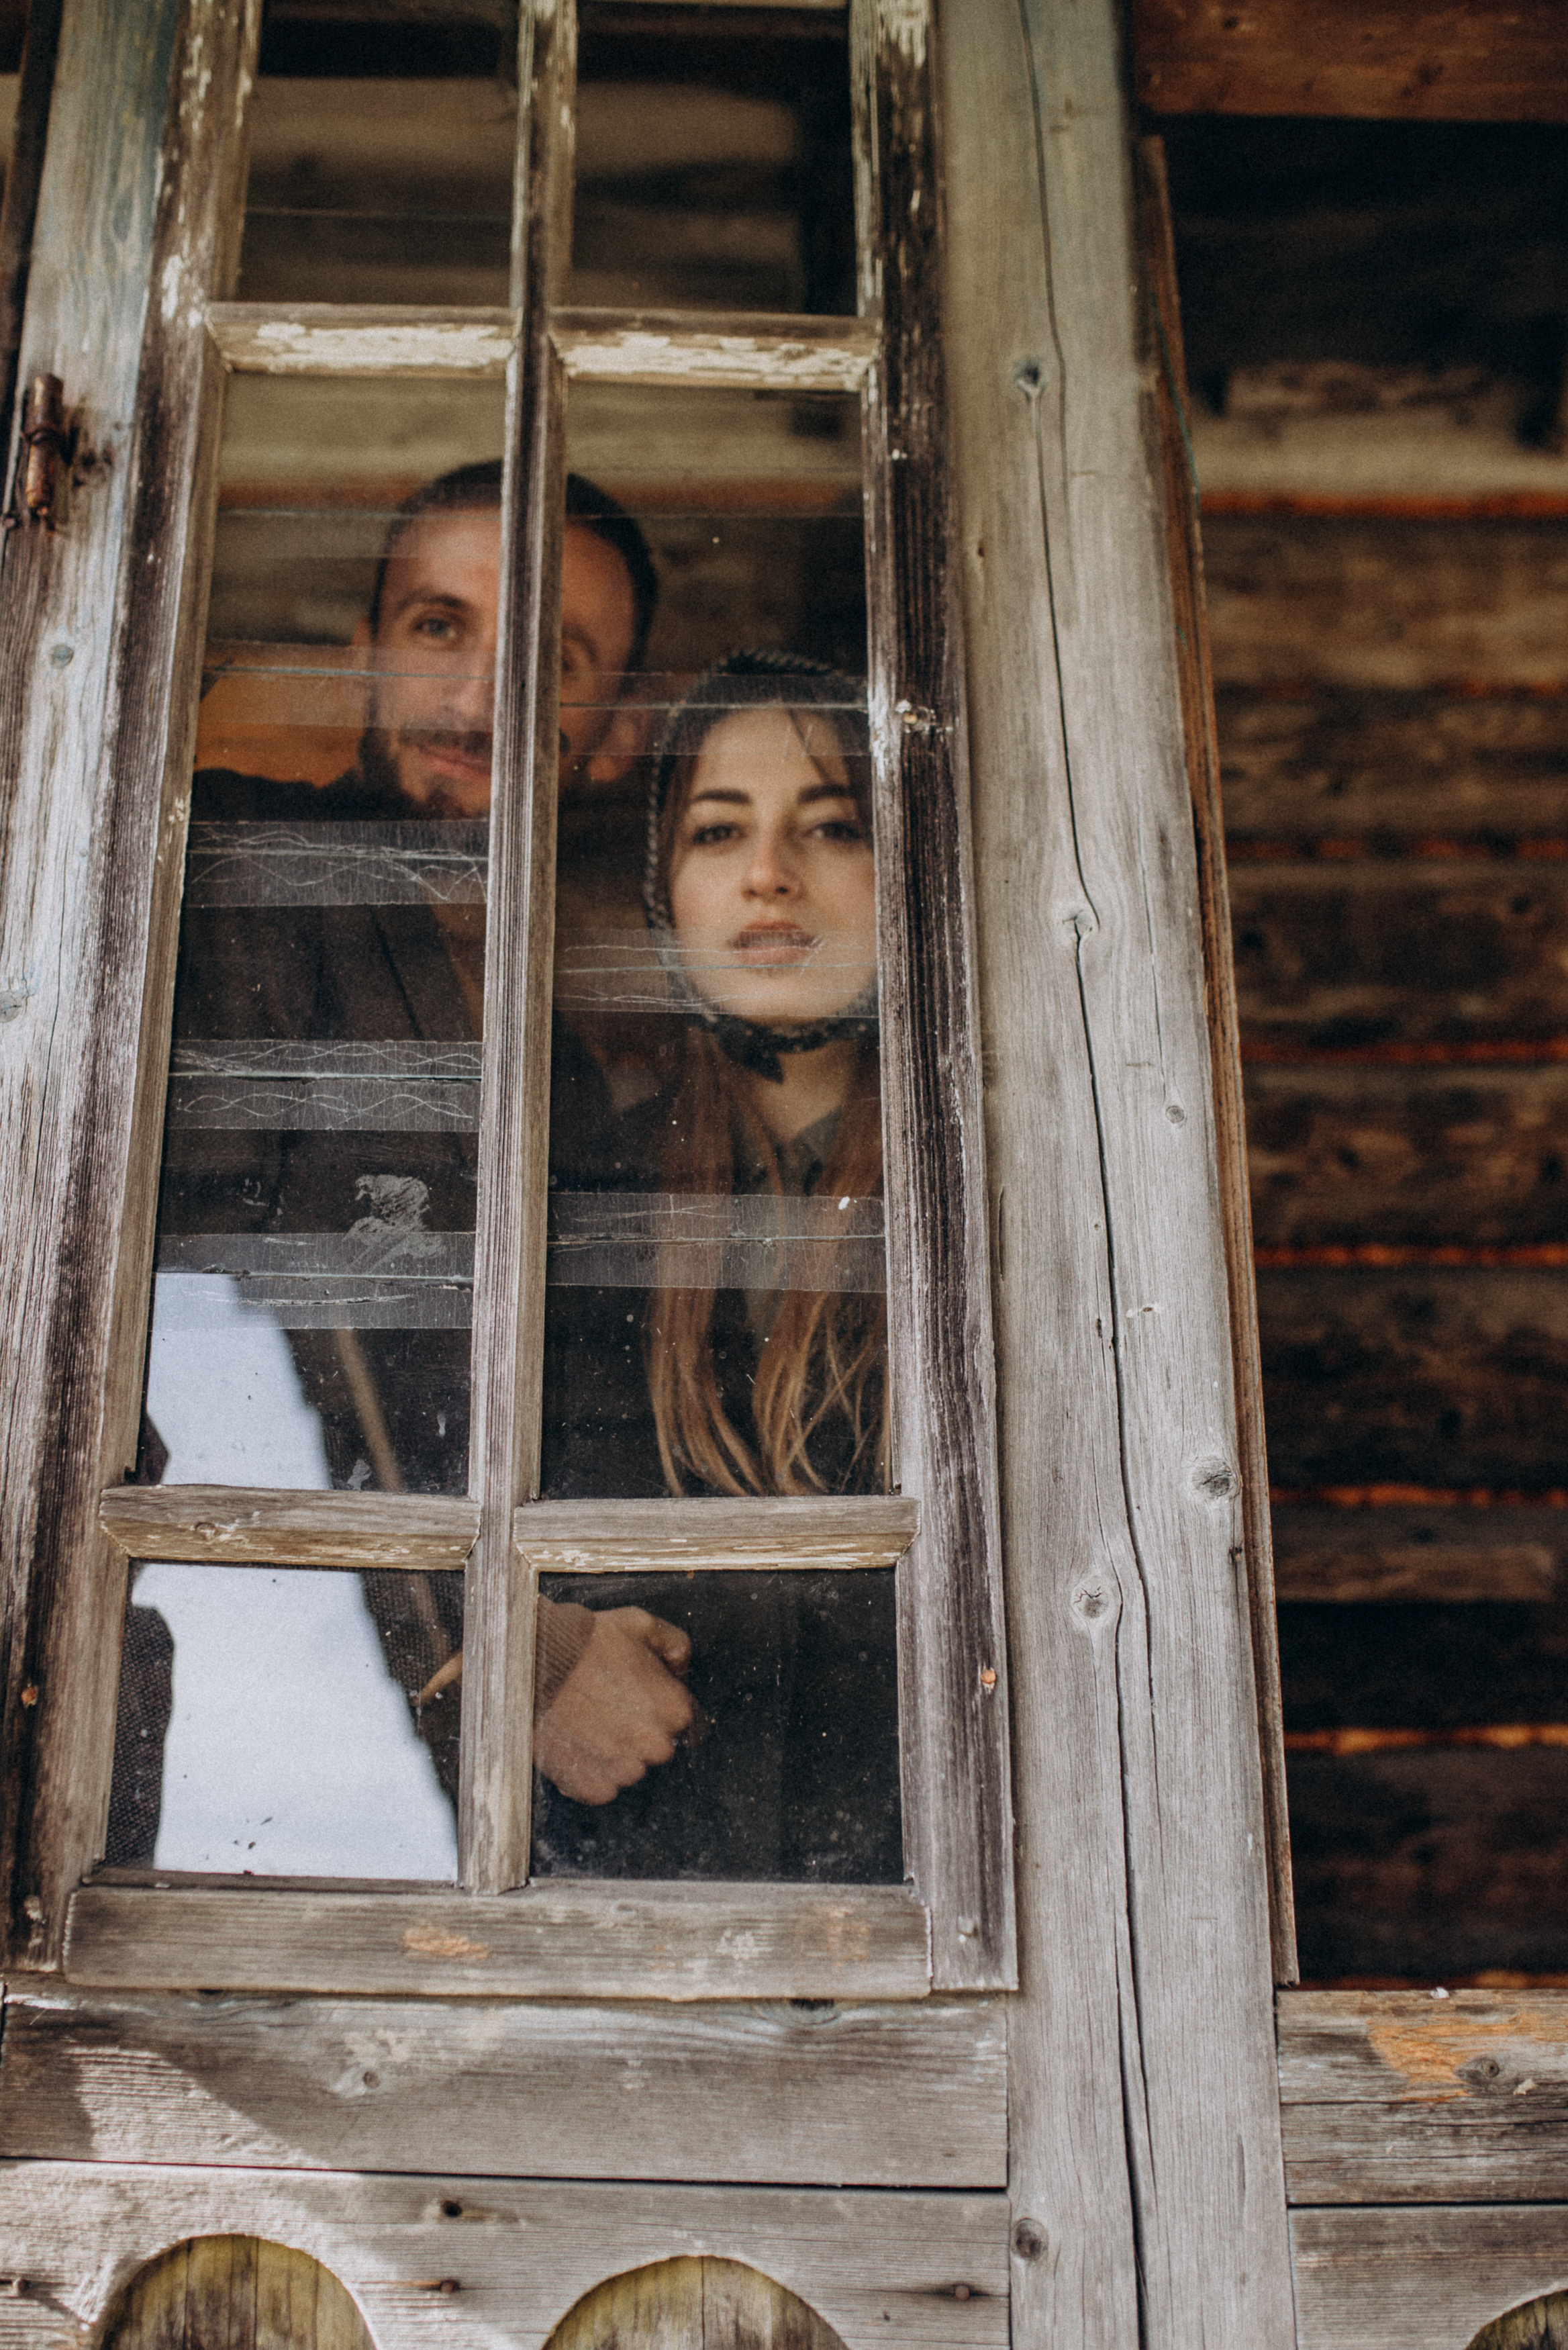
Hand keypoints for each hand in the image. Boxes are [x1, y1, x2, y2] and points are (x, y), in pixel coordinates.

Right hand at [533, 1606, 695, 1805]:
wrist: (532, 1664)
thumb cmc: (585, 1642)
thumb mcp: (641, 1624)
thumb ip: (675, 1645)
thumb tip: (681, 1669)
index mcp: (675, 1710)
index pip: (682, 1721)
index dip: (658, 1705)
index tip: (636, 1694)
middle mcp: (655, 1746)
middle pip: (656, 1748)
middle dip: (639, 1732)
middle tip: (609, 1707)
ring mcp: (622, 1771)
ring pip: (628, 1770)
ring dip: (613, 1754)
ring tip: (587, 1723)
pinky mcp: (590, 1787)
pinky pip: (600, 1787)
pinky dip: (588, 1771)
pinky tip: (574, 1742)